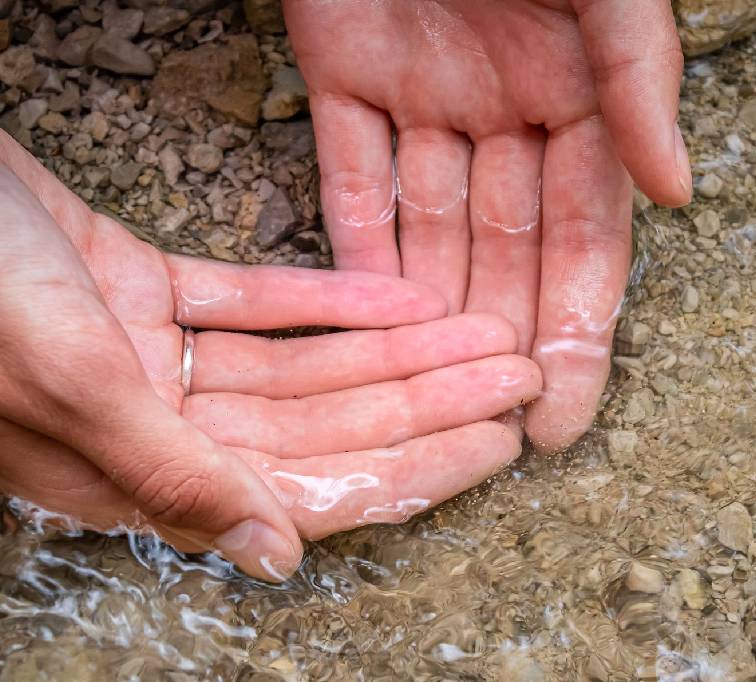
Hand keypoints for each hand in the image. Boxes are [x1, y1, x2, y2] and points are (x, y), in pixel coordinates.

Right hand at [0, 132, 540, 579]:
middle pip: (326, 418)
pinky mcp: (142, 292)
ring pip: (306, 362)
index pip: (313, 482)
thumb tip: (275, 555)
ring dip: (396, 345)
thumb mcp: (68, 378)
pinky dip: (325, 297)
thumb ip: (172, 473)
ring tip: (481, 330)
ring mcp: (150, 357)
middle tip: (518, 374)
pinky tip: (397, 293)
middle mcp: (155, 424)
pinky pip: (257, 303)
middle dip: (429, 398)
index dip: (415, 465)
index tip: (500, 440)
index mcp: (139, 470)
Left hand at [284, 0, 689, 451]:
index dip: (581, 325)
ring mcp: (425, 93)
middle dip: (509, 338)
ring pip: (432, 226)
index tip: (572, 410)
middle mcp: (507, 106)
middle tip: (509, 427)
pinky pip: (351, 174)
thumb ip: (639, 80)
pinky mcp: (344, 71)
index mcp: (580, 90)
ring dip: (435, 308)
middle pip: (510, 248)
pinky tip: (371, 316)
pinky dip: (359, 241)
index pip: (587, 234)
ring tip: (435, 392)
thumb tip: (679, 195)